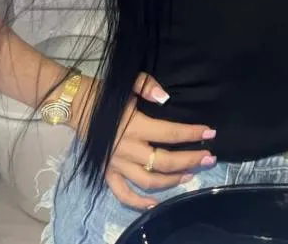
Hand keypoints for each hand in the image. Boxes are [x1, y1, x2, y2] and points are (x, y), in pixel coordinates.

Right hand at [72, 73, 216, 210]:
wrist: (76, 105)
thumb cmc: (106, 93)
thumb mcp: (128, 82)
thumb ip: (148, 87)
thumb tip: (165, 98)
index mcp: (135, 126)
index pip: (171, 133)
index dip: (192, 133)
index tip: (210, 133)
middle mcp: (127, 149)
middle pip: (165, 161)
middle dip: (190, 160)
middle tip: (209, 158)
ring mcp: (116, 164)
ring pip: (149, 181)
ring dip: (172, 180)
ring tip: (189, 175)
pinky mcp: (106, 173)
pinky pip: (122, 193)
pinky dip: (138, 202)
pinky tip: (154, 204)